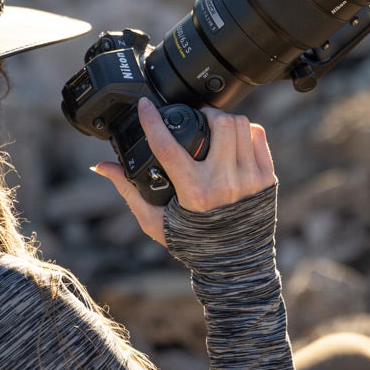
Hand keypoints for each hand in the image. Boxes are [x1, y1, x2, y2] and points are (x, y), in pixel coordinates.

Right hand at [91, 97, 275, 247]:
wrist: (234, 264)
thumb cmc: (192, 243)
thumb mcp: (155, 220)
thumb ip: (129, 189)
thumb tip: (102, 166)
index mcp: (194, 192)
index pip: (167, 146)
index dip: (151, 120)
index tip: (144, 105)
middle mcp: (224, 182)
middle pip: (218, 123)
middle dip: (205, 114)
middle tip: (198, 120)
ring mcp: (249, 179)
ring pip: (240, 124)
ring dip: (225, 120)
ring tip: (215, 129)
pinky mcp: (267, 178)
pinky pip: (258, 136)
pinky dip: (246, 131)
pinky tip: (235, 140)